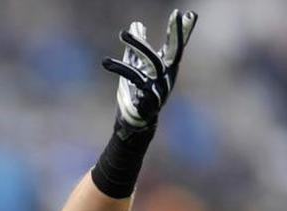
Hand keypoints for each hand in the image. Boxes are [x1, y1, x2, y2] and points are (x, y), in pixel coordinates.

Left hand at [102, 9, 197, 132]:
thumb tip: (136, 23)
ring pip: (139, 77)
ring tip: (104, 62)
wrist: (140, 120)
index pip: (174, 46)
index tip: (181, 12)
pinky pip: (141, 98)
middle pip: (154, 59)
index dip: (178, 31)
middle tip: (124, 33)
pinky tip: (129, 93)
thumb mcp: (140, 65)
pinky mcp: (147, 107)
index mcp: (167, 68)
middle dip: (140, 45)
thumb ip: (140, 45)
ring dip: (121, 67)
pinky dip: (136, 94)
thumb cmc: (141, 90)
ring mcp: (157, 93)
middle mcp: (165, 79)